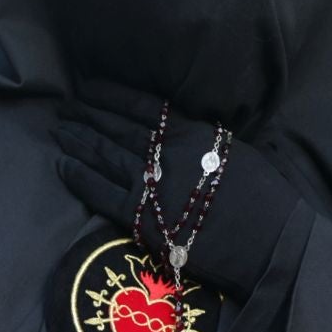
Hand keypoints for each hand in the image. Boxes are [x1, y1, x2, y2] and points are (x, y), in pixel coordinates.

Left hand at [54, 81, 308, 299]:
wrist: (272, 244)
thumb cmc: (268, 201)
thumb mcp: (240, 152)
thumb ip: (207, 140)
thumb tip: (186, 132)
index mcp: (194, 134)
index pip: (142, 106)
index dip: (111, 94)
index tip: (89, 86)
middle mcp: (168, 155)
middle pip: (117, 128)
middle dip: (87, 114)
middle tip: (65, 107)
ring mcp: (154, 187)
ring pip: (105, 156)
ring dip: (78, 141)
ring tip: (59, 130)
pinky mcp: (145, 222)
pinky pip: (102, 195)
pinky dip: (80, 178)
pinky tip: (62, 166)